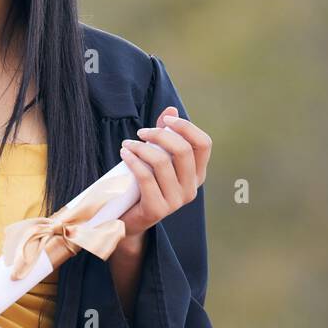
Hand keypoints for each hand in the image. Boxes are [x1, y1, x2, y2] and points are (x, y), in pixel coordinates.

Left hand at [116, 106, 210, 243]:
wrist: (128, 220)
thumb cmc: (143, 185)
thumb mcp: (156, 158)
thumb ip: (165, 135)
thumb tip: (171, 108)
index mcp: (197, 175)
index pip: (204, 144)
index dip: (187, 127)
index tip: (166, 119)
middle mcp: (191, 189)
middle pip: (183, 150)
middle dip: (160, 135)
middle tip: (141, 132)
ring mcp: (176, 201)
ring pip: (162, 163)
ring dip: (141, 147)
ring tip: (127, 144)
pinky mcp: (157, 209)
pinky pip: (146, 178)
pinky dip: (133, 161)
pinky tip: (124, 154)